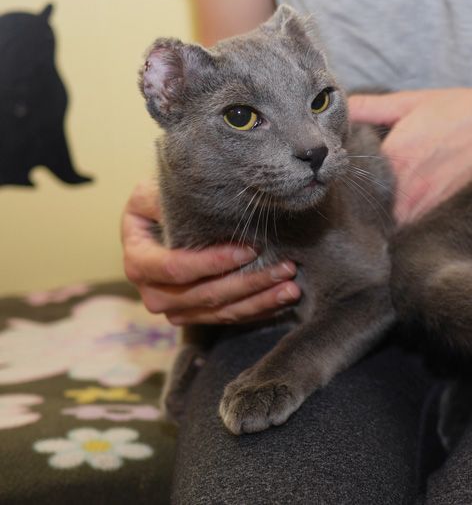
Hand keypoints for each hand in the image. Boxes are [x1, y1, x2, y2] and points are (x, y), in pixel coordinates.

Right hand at [120, 179, 300, 324]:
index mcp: (139, 262)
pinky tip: (283, 300)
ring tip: (291, 287)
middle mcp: (154, 294)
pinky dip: (258, 310)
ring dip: (260, 300)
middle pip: (205, 295)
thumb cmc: (157, 204)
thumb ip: (163, 198)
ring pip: (222, 311)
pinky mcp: (198, 316)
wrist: (158, 225)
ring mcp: (176, 310)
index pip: (176, 268)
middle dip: (249, 282)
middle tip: (285, 268)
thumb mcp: (151, 193)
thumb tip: (191, 197)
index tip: (250, 250)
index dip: (213, 262)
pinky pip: (230, 318)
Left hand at [348, 83, 471, 222]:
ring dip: (387, 224)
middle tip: (357, 210)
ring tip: (380, 218)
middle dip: (364, 211)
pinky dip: (411, 228)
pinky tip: (409, 219)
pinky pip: (418, 230)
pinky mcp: (448, 216)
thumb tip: (339, 107)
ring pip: (394, 226)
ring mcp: (429, 205)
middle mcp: (408, 185)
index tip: (344, 189)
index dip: (348, 189)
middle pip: (372, 211)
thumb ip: (370, 107)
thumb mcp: (411, 102)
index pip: (355, 184)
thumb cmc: (462, 109)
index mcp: (394, 155)